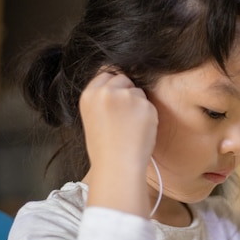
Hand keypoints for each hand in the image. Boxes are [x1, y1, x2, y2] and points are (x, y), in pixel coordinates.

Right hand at [80, 70, 157, 214]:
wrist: (117, 165)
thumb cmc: (105, 148)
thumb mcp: (94, 118)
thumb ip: (103, 100)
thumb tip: (120, 88)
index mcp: (89, 95)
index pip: (106, 74)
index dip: (114, 85)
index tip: (118, 97)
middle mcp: (106, 92)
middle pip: (124, 79)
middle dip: (128, 92)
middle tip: (126, 116)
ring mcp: (126, 97)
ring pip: (139, 92)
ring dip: (139, 105)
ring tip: (131, 128)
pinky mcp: (144, 105)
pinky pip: (150, 106)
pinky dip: (149, 117)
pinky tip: (140, 131)